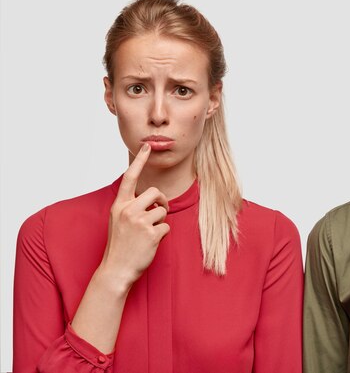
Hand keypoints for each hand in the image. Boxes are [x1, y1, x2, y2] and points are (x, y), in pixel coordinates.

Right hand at [100, 143, 169, 287]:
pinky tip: (152, 242)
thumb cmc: (120, 246)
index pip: (129, 178)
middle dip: (161, 201)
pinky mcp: (151, 233)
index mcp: (118, 206)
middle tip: (160, 211)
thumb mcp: (118, 221)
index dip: (139, 161)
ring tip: (150, 233)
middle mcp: (127, 210)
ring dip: (161, 220)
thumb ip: (130, 207)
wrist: (116, 270)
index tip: (147, 147)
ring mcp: (139, 221)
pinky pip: (167, 225)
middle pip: (155, 192)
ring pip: (163, 210)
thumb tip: (152, 197)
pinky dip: (164, 233)